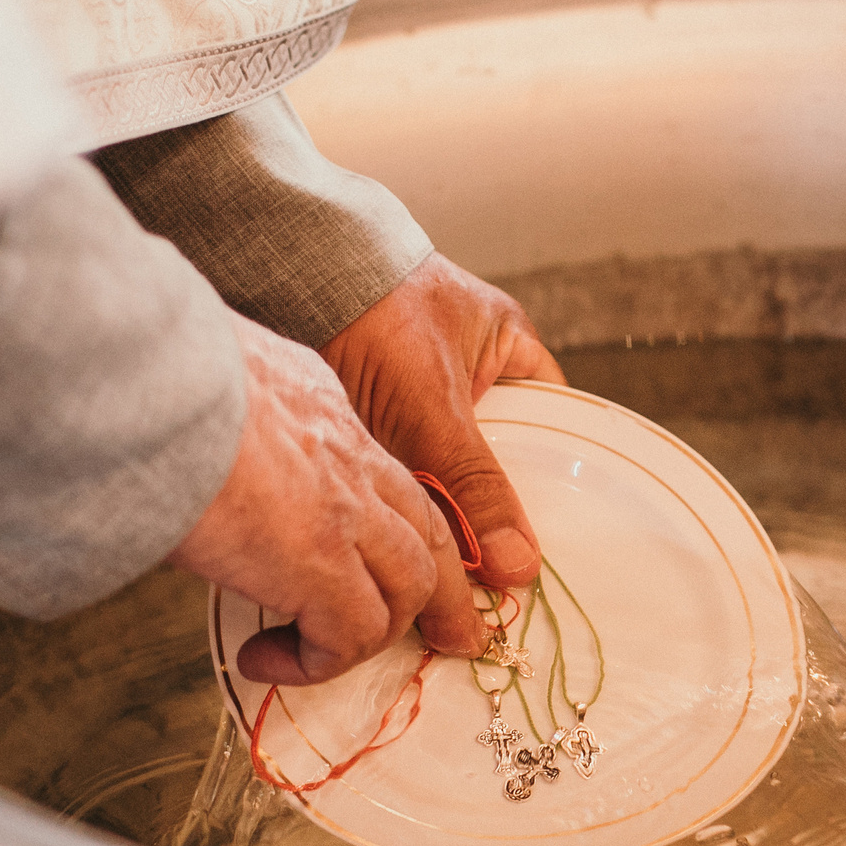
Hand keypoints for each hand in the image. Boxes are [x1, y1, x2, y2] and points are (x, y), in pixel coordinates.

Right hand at [172, 317, 485, 684]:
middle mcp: (348, 454)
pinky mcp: (320, 564)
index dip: (395, 520)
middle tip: (446, 631)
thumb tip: (184, 449)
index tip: (382, 553)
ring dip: (371, 633)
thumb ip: (222, 414)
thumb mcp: (205, 375)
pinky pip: (350, 636)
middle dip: (440, 588)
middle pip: (425, 529)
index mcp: (320, 404)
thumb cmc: (148, 373)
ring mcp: (344, 511)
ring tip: (316, 655)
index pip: (381, 471)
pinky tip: (261, 658)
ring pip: (409, 587)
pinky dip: (315, 662)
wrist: (141, 379)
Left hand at [320, 253, 564, 589]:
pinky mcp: (377, 412)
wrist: (288, 279)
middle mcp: (470, 371)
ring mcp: (421, 392)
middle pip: (501, 456)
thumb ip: (475, 487)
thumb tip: (517, 563)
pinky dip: (409, 499)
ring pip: (452, 469)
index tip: (556, 531)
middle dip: (496, 507)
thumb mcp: (437, 408)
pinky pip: (409, 469)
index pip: (555, 423)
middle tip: (505, 565)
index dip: (558, 478)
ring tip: (462, 566)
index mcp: (508, 347)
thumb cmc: (376, 311)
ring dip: (450, 508)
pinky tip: (411, 539)